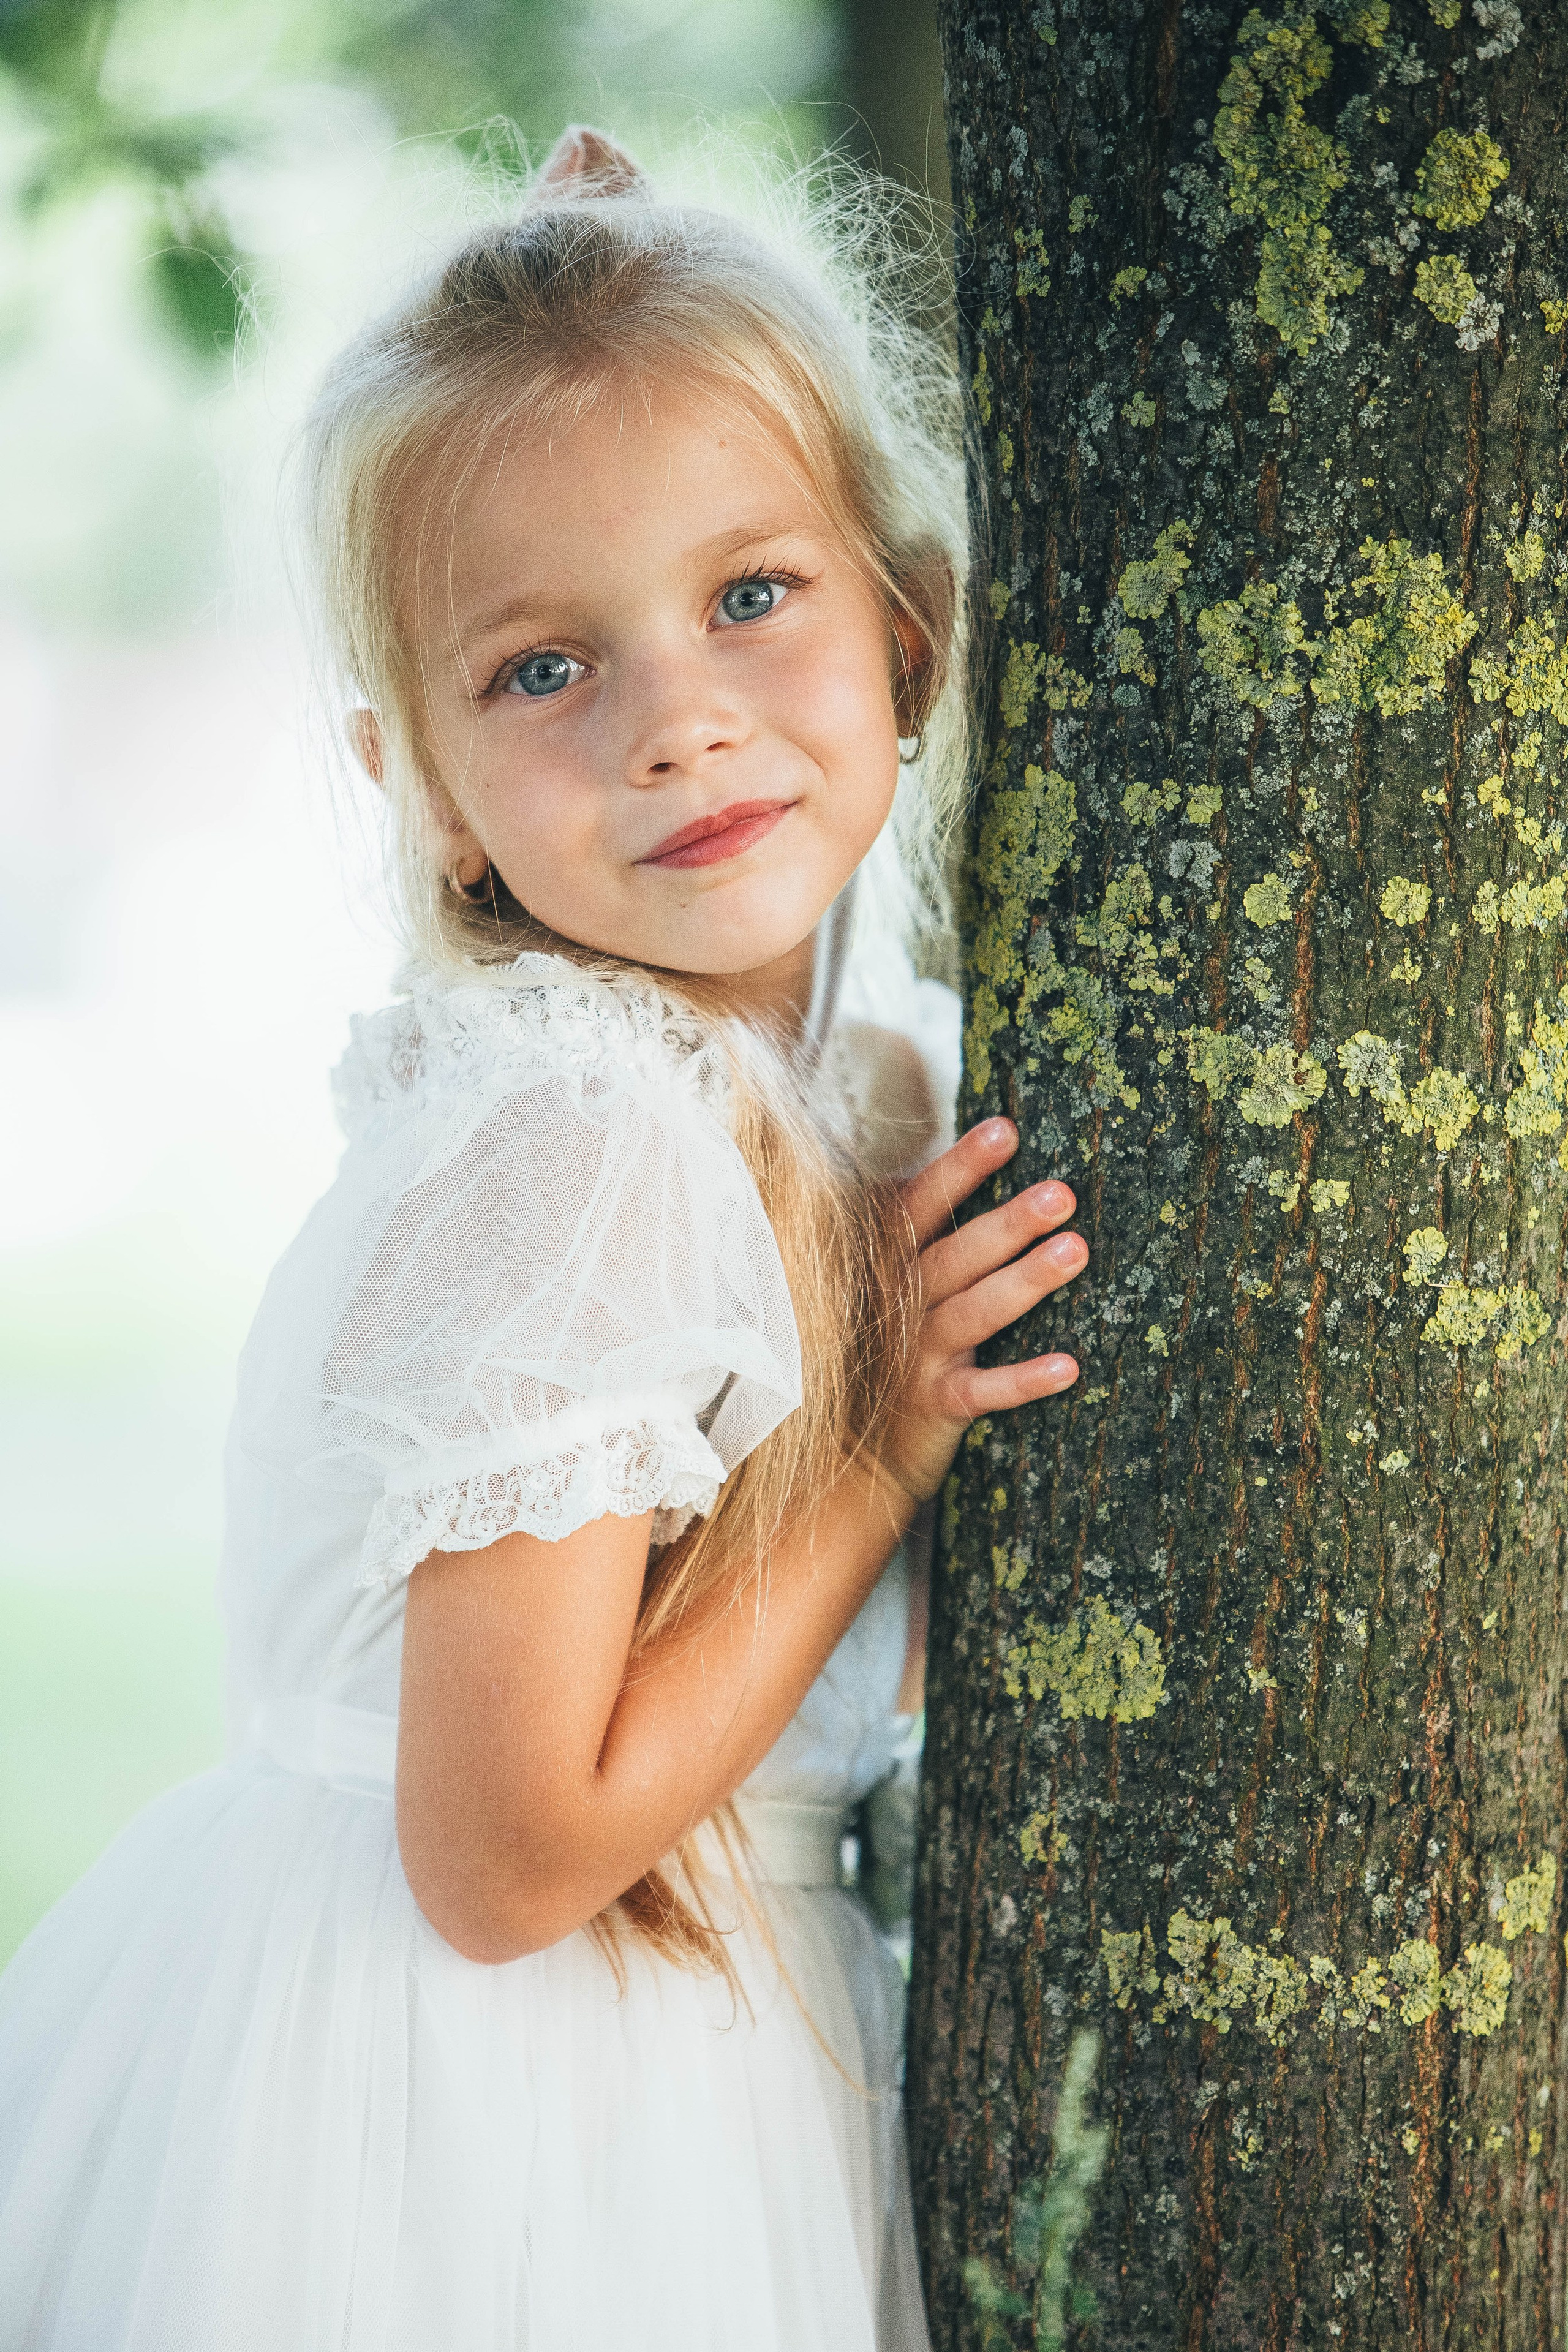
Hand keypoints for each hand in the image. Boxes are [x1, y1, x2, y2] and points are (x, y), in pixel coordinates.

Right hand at [876, 1119, 1086, 1507]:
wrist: (852, 1449)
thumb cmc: (886, 1344)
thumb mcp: (887, 1280)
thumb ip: (916, 1232)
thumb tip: (958, 1158)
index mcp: (890, 1263)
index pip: (921, 1205)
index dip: (960, 1168)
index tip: (1005, 1131)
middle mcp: (901, 1303)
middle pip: (956, 1254)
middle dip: (1008, 1222)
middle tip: (1062, 1193)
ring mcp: (916, 1355)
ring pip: (974, 1313)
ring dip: (1025, 1282)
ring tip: (1076, 1250)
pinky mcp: (935, 1405)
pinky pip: (983, 1392)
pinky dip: (1023, 1380)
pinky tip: (1068, 1367)